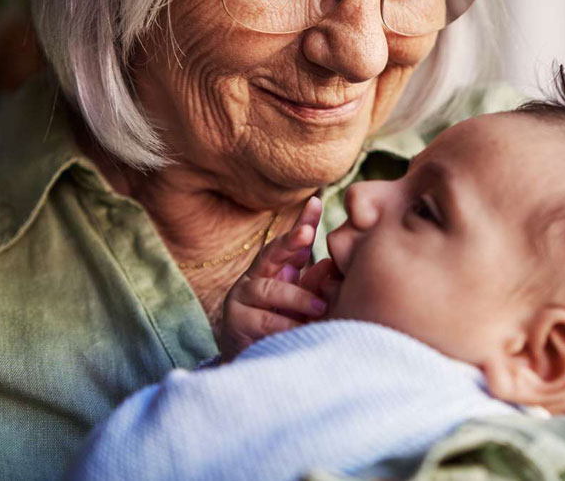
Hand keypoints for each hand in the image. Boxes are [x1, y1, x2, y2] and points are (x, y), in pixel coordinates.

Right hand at [219, 197, 336, 359]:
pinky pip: (264, 321)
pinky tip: (301, 330)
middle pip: (271, 252)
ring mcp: (242, 298)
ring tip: (321, 308)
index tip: (316, 203)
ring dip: (297, 298)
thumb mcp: (303, 303)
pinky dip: (285, 326)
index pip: (290, 242)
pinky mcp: (235, 323)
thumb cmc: (283, 326)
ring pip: (269, 290)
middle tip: (307, 233)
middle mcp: (255, 277)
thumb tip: (329, 265)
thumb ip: (314, 284)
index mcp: (275, 269)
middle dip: (290, 241)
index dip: (303, 222)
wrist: (252, 361)